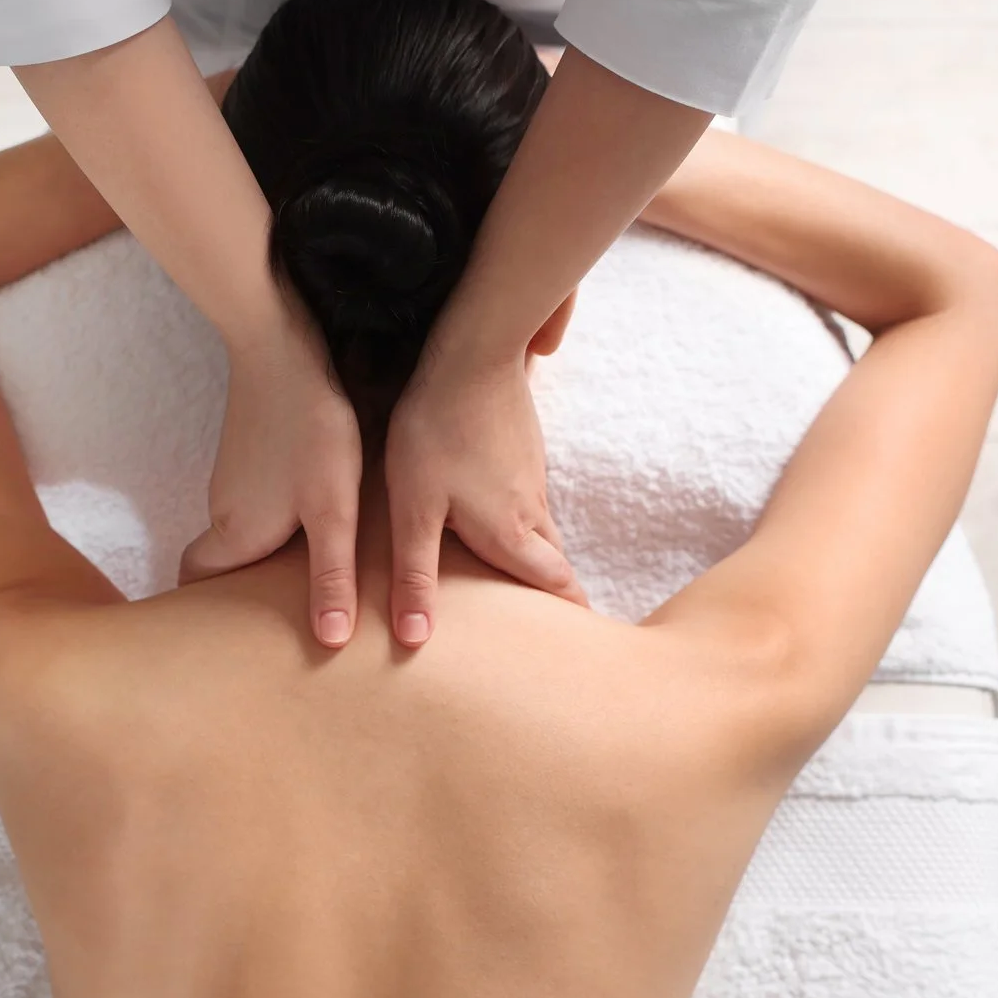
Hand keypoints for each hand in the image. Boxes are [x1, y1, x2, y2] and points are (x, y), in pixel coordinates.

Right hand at [178, 321, 365, 646]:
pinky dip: (274, 518)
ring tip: (308, 570)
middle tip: (276, 612)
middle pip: (218, 561)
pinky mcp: (248, 451)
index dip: (199, 608)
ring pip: (240, 530)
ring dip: (263, 551)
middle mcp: (223, 510)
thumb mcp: (332, 509)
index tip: (219, 630)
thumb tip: (329, 639)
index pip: (193, 581)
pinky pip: (254, 500)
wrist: (280, 348)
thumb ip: (331, 575)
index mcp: (235, 535)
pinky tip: (314, 515)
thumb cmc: (308, 430)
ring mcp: (232, 477)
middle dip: (239, 589)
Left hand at [382, 350, 584, 646]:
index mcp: (510, 534)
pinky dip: (526, 524)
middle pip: (555, 564)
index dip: (572, 615)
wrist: (470, 354)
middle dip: (560, 595)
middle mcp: (531, 510)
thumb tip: (416, 638)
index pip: (556, 585)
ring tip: (525, 583)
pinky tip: (501, 519)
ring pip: (544, 531)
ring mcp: (532, 477)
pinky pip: (531, 500)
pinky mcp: (523, 451)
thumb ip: (415, 574)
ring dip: (541, 559)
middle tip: (555, 624)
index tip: (583, 643)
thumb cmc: (434, 432)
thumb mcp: (414, 509)